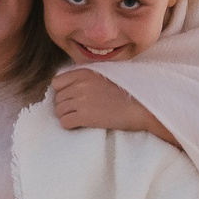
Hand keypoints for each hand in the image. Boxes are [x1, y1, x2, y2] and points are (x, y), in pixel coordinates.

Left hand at [49, 68, 174, 143]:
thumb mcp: (104, 75)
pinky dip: (70, 126)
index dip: (62, 92)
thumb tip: (67, 87)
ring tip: (81, 118)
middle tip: (79, 111)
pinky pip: (65, 123)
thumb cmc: (126, 93)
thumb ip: (86, 78)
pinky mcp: (84, 116)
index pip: (56, 83)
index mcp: (84, 72)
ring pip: (59, 111)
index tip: (72, 98)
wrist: (141, 107)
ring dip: (67, 116)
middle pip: (57, 99)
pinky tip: (81, 125)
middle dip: (65, 106)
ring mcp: (81, 100)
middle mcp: (80, 85)